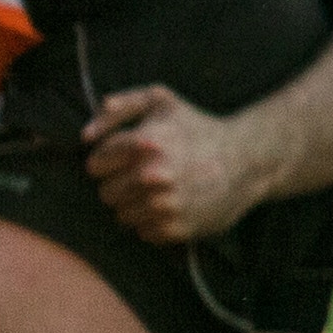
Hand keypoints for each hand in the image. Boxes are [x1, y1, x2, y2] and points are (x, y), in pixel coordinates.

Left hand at [82, 85, 274, 243]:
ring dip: (136, 205)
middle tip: (145, 175)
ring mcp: (165, 204)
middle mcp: (153, 175)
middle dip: (120, 184)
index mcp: (145, 143)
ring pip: (121, 215)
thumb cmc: (197, 128)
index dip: (107, 162)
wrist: (248, 160)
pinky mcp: (176, 228)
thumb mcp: (160, 101)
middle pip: (106, 193)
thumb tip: (85, 136)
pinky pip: (143, 232)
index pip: (95, 165)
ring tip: (160, 190)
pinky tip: (173, 205)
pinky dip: (153, 222)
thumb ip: (118, 108)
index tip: (125, 159)